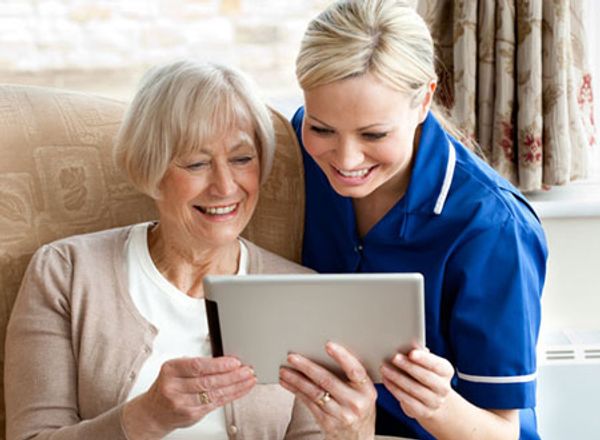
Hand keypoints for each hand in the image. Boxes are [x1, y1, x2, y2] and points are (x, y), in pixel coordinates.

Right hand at [123, 356, 255, 438]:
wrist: (153, 412)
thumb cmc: (167, 387)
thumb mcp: (174, 370)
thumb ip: (195, 365)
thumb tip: (224, 359)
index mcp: (170, 370)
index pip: (198, 366)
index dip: (219, 364)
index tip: (234, 361)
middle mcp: (174, 387)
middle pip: (208, 381)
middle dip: (232, 375)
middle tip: (247, 369)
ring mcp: (182, 403)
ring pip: (214, 393)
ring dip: (236, 386)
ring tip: (249, 379)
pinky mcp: (191, 415)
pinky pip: (216, 404)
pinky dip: (231, 395)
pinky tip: (241, 390)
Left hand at [279, 342, 375, 439]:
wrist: (358, 438)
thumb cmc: (358, 407)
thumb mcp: (363, 392)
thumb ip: (352, 376)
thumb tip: (323, 353)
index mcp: (367, 390)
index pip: (355, 370)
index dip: (342, 357)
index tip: (328, 345)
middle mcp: (356, 403)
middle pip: (328, 381)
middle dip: (307, 367)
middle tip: (292, 357)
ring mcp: (342, 415)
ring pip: (315, 393)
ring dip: (296, 380)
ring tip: (284, 370)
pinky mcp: (328, 423)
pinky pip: (309, 403)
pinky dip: (296, 391)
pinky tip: (287, 383)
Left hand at [380, 348, 453, 422]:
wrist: (432, 400)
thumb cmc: (425, 373)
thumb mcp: (426, 364)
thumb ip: (419, 355)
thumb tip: (409, 344)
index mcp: (446, 371)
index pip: (436, 364)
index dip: (424, 359)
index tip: (411, 352)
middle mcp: (443, 387)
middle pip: (425, 376)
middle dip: (408, 366)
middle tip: (394, 357)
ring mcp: (434, 402)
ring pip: (414, 389)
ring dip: (397, 378)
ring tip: (384, 368)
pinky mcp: (423, 412)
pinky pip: (407, 400)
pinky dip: (395, 389)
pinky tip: (386, 380)